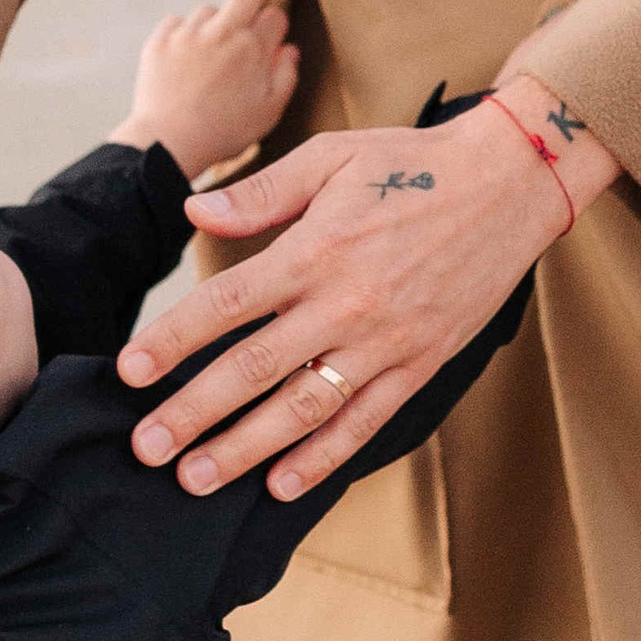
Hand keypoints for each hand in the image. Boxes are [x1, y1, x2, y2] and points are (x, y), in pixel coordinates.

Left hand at [112, 0, 298, 177]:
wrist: (167, 143)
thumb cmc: (223, 132)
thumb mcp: (269, 112)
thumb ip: (285, 76)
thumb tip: (289, 49)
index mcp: (254, 49)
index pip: (275, 16)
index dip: (276, 24)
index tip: (273, 31)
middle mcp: (223, 32)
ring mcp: (189, 33)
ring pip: (209, 10)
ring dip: (214, 22)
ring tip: (210, 51)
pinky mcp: (160, 40)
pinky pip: (176, 22)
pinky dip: (183, 33)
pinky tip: (184, 57)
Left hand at [118, 79, 615, 501]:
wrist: (511, 184)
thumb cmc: (415, 163)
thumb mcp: (334, 156)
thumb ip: (262, 191)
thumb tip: (195, 213)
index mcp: (316, 249)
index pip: (226, 306)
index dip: (173, 342)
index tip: (129, 373)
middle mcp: (347, 303)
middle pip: (254, 369)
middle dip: (194, 414)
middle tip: (146, 449)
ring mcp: (387, 341)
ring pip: (305, 408)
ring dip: (247, 449)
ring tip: (197, 479)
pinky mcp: (421, 363)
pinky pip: (366, 420)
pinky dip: (324, 457)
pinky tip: (282, 484)